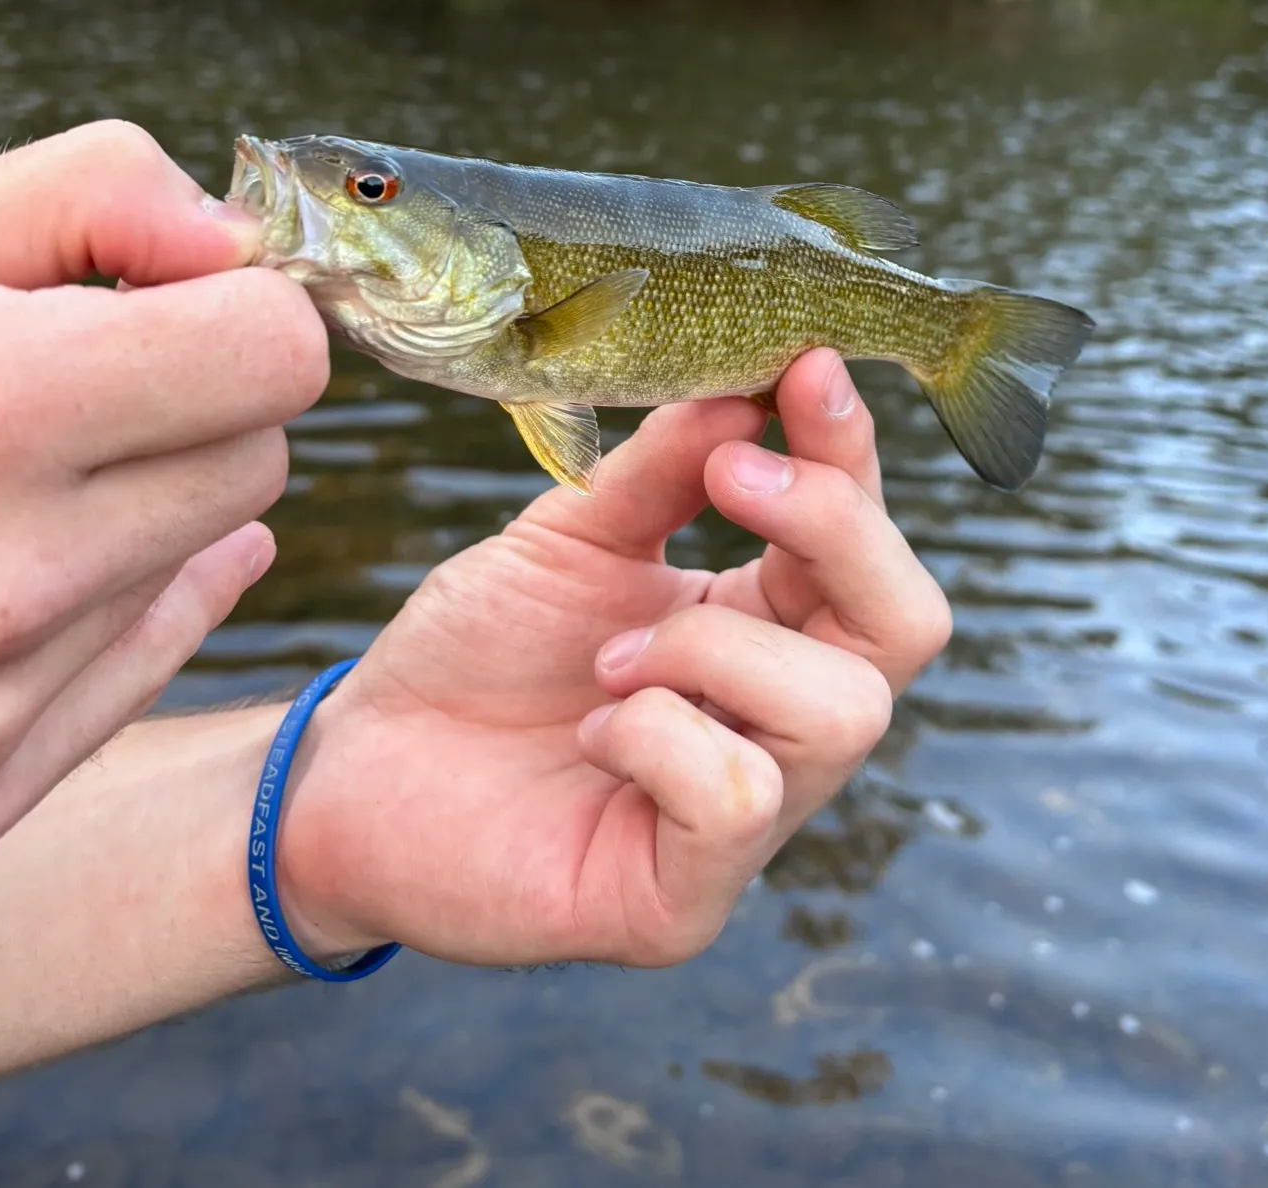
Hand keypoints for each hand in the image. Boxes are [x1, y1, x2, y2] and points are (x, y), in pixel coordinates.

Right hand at [0, 122, 329, 871]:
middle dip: (188, 406)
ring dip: (131, 507)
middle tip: (64, 382)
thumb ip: (85, 199)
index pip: (276, 356)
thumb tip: (237, 242)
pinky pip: (137, 668)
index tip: (167, 298)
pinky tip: (10, 558)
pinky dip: (99, 608)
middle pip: (256, 462)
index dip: (231, 308)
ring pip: (199, 560)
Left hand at [281, 350, 951, 966]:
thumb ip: (663, 472)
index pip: (865, 547)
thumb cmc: (476, 653)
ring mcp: (749, 820)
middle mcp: (778, 724)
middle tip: (730, 477)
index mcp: (764, 632)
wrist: (359, 769)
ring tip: (608, 657)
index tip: (805, 368)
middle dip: (833, 527)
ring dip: (713, 647)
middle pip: (908, 626)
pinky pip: (739, 797)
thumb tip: (749, 391)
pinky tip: (589, 729)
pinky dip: (657, 735)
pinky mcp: (686, 898)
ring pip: (840, 711)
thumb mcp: (573, 538)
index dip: (850, 456)